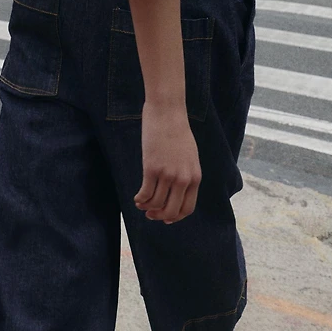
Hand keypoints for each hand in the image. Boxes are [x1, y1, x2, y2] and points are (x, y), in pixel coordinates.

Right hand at [134, 101, 201, 223]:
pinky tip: (137, 198)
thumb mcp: (189, 156)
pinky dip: (140, 200)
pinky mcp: (151, 168)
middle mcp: (183, 179)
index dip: (175, 217)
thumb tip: (176, 191)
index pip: (187, 208)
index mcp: (195, 177)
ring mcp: (167, 174)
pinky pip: (145, 194)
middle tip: (150, 214)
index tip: (165, 218)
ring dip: (146, 208)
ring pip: (156, 204)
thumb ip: (186, 174)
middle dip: (159, 216)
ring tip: (141, 204)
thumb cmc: (177, 131)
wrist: (167, 112)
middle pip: (171, 211)